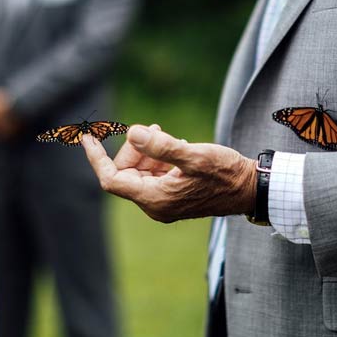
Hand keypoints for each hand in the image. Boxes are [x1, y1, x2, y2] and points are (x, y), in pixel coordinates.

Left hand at [81, 124, 256, 222]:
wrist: (249, 188)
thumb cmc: (225, 173)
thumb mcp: (194, 156)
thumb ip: (162, 147)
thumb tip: (132, 133)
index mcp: (155, 199)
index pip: (112, 179)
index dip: (97, 157)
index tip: (88, 136)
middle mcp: (156, 205)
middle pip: (127, 173)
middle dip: (135, 149)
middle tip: (158, 132)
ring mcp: (165, 201)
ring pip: (141, 172)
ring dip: (149, 152)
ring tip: (170, 138)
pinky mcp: (175, 195)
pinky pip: (155, 174)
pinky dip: (159, 158)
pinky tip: (176, 147)